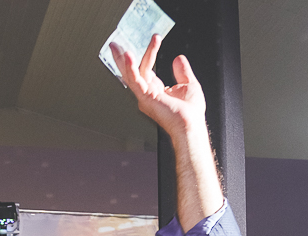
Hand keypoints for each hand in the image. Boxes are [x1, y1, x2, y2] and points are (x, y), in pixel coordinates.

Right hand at [110, 35, 222, 228]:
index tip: (156, 39)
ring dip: (124, 60)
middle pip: (131, 72)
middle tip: (116, 44)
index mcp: (155, 91)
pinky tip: (127, 56)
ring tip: (117, 47)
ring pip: (129, 75)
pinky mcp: (145, 97)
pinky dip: (130, 67)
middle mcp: (147, 94)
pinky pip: (135, 80)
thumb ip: (182, 71)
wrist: (191, 125)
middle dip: (123, 58)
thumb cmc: (190, 114)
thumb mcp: (189, 85)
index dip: (150, 52)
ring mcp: (145, 96)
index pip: (147, 68)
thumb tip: (178, 59)